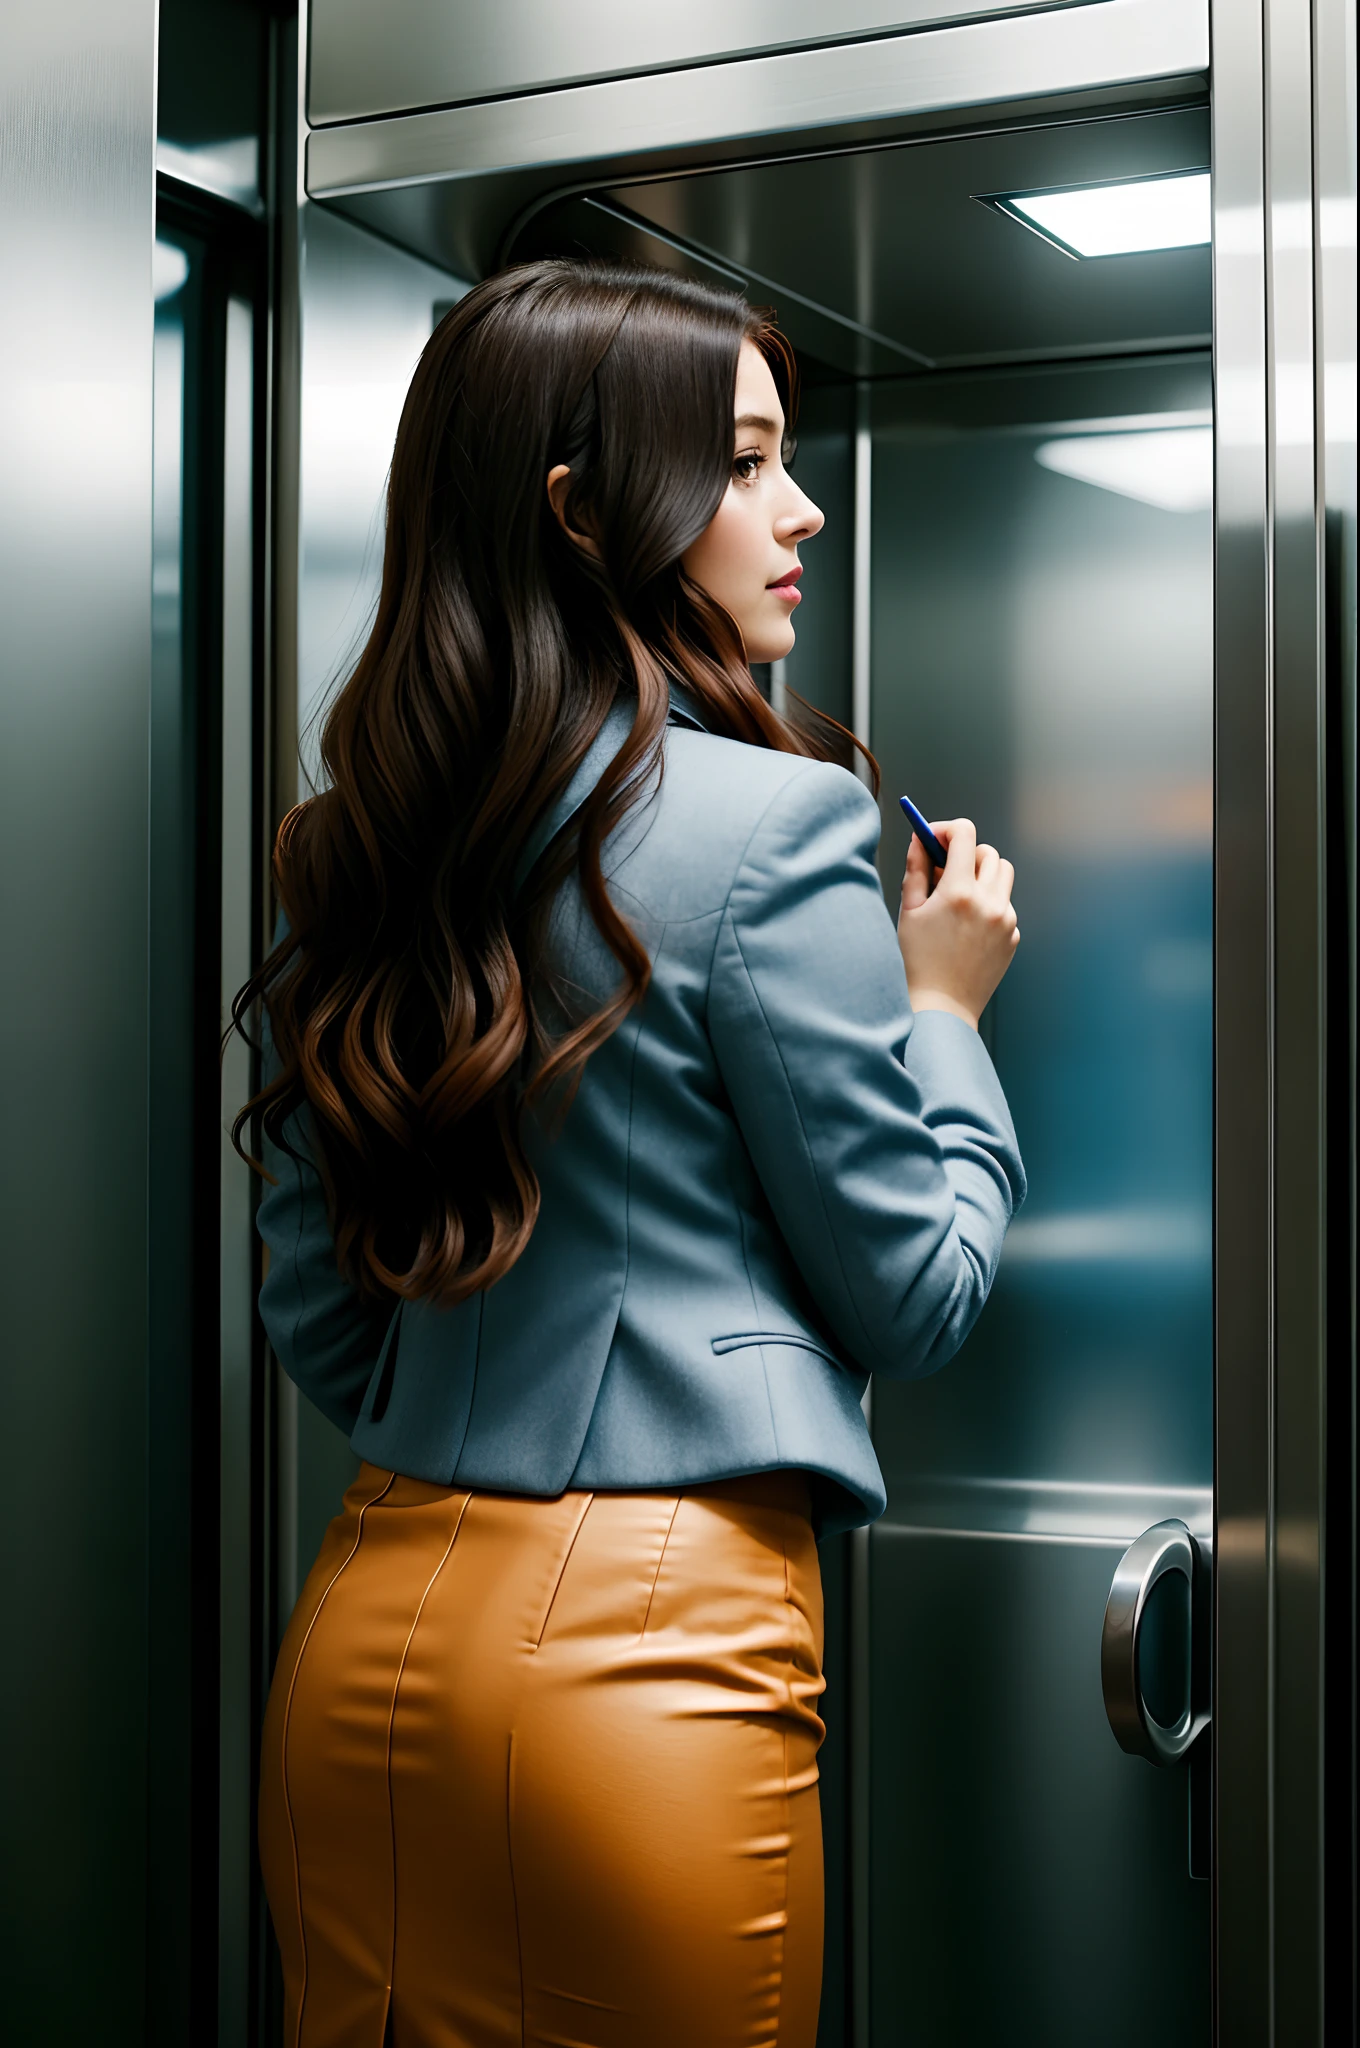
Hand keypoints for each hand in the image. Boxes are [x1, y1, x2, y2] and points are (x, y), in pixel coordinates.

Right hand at [897, 818, 1018, 1029]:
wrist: (942, 1007)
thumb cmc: (918, 962)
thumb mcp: (909, 911)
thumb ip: (916, 870)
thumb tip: (920, 840)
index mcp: (958, 892)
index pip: (964, 834)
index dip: (947, 829)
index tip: (935, 837)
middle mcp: (988, 902)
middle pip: (988, 852)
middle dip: (966, 854)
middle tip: (945, 869)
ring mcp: (1006, 920)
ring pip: (1003, 876)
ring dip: (982, 876)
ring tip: (960, 897)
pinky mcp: (1013, 936)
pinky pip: (1005, 906)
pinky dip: (988, 905)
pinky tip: (967, 927)